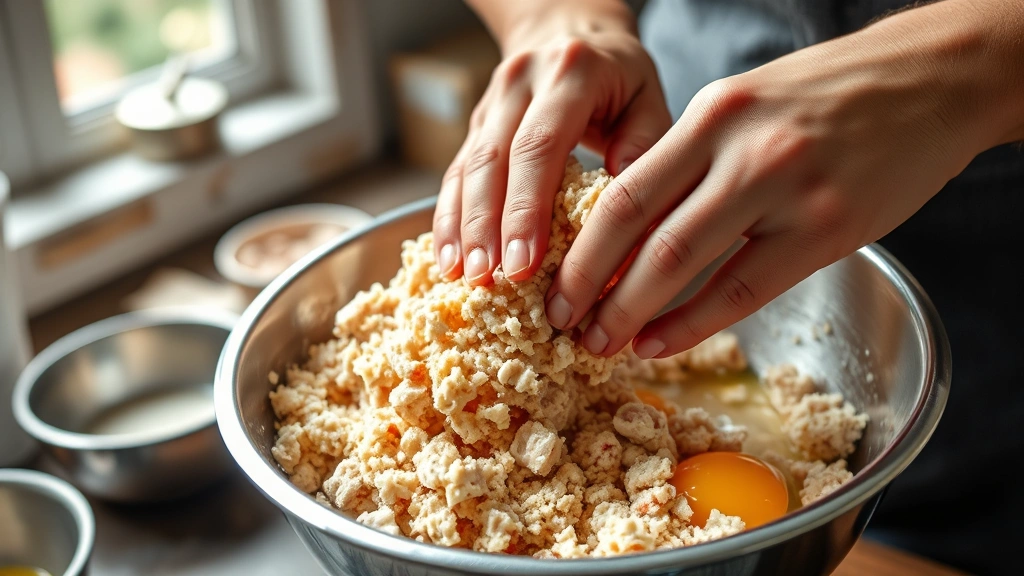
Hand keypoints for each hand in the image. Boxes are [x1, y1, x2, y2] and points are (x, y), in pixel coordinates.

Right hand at [432, 0, 671, 284]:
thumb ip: (645, 148)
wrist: (574, 31)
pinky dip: (448, 218)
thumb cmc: (621, 80)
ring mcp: (491, 102)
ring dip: (463, 227)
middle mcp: (521, 81)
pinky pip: (454, 173)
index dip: (527, 205)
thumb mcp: (649, 100)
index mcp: (571, 72)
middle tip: (490, 279)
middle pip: (494, 158)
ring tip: (465, 277)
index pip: (541, 143)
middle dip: (489, 225)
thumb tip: (625, 211)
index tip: (525, 260)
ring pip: (467, 167)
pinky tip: (447, 259)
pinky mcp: (475, 125)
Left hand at [547, 0, 1023, 358]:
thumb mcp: (748, 104)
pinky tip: (660, 344)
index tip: (554, 283)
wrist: (934, 81)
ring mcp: (786, 190)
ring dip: (632, 312)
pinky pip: (744, 289)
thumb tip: (634, 227)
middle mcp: (741, 150)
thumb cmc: (832, 96)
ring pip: (683, 263)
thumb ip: (694, 157)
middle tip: (560, 323)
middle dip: (589, 284)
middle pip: (639, 229)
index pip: (624, 189)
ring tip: (602, 344)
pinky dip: (693, 324)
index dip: (581, 246)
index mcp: (712, 114)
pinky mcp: (828, 229)